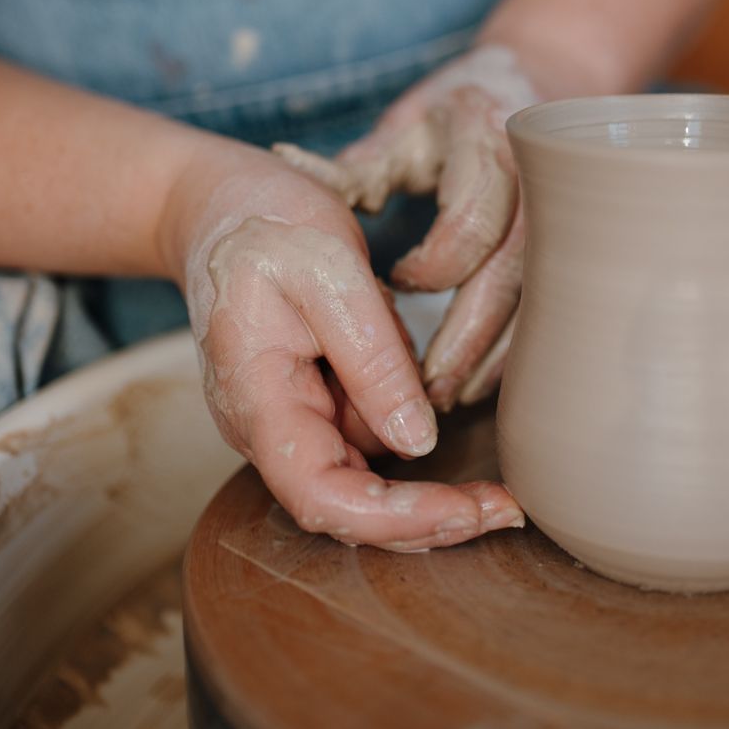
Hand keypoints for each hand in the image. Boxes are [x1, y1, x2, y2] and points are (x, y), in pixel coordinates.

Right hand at [160, 139, 523, 549]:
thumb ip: (371, 357)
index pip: (323, 499)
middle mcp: (269, 427)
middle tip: (507, 507)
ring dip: (421, 456)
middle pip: (350, 504)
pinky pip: (368, 426)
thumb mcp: (328, 269)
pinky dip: (405, 414)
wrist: (221, 204)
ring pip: (369, 466)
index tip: (469, 513)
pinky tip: (410, 360)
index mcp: (258, 401)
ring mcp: (292, 416)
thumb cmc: (265, 224)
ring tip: (423, 370)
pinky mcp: (315, 399)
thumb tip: (416, 441)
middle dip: (429, 515)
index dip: (396, 523)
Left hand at [274, 45, 538, 410]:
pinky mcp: (575, 241)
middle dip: (469, 335)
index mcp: (488, 136)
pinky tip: (481, 375)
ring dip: (496, 353)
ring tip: (449, 394)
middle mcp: (539, 176)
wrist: (535, 86)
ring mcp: (567, 210)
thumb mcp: (407, 122)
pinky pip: (553, 305)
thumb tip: (292, 174)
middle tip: (425, 387)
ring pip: (541, 297)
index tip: (397, 283)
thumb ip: (362, 164)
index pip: (472, 215)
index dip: (435, 264)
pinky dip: (517, 345)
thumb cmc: (456, 109)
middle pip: (514, 270)